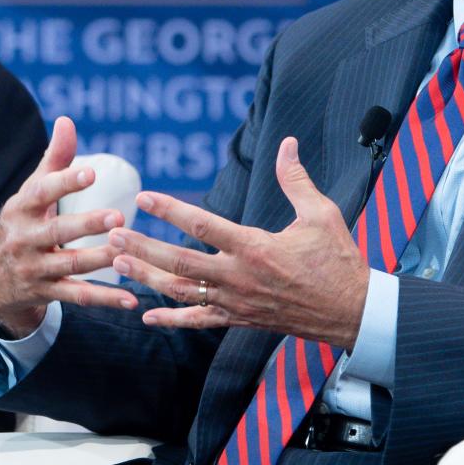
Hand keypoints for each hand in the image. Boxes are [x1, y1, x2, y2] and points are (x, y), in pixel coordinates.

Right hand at [0, 116, 137, 336]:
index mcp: (21, 209)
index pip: (42, 192)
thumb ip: (54, 160)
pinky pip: (78, 296)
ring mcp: (34, 269)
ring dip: (100, 260)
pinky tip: (130, 299)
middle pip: (58, 231)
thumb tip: (67, 120)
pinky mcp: (46, 293)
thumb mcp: (31, 193)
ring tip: (128, 253)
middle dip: (87, 224)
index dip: (65, 182)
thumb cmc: (21, 224)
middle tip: (118, 216)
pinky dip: (105, 299)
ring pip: (70, 265)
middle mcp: (24, 239)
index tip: (91, 172)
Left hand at [109, 136, 368, 349]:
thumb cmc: (337, 260)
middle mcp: (239, 277)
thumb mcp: (320, 213)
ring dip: (147, 277)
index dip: (170, 209)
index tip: (144, 197)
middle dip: (143, 248)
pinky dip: (171, 319)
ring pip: (181, 292)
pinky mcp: (239, 319)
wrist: (351, 312)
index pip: (203, 225)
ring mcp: (236, 302)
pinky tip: (145, 315)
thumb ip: (296, 179)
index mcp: (256, 247)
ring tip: (118, 263)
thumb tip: (287, 143)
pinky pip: (199, 321)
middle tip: (112, 234)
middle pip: (180, 262)